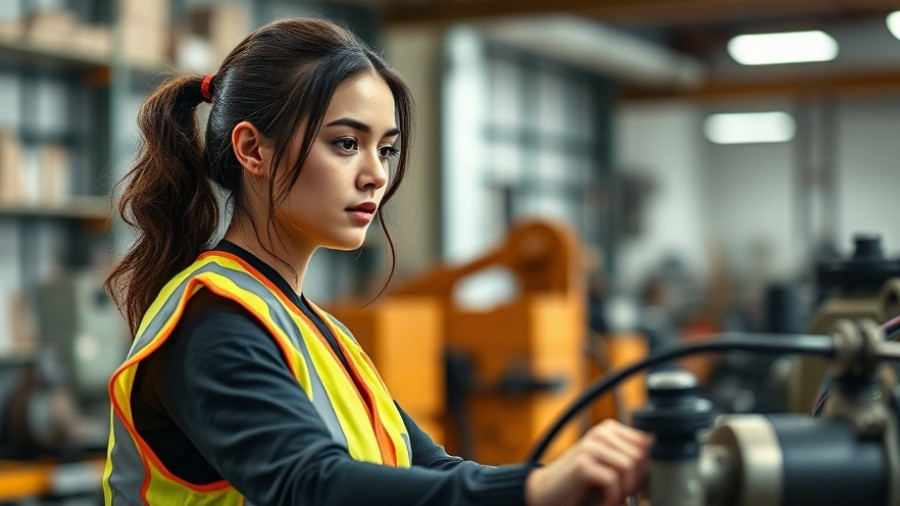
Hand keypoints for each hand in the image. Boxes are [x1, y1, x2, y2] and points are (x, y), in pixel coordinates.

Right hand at [524, 419, 650, 505]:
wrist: (545, 492)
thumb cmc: (580, 482)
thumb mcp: (608, 466)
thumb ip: (630, 459)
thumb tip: (661, 465)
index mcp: (609, 429)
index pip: (647, 443)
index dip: (645, 468)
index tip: (632, 485)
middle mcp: (600, 433)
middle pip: (641, 456)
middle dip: (635, 481)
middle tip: (619, 494)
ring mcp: (590, 446)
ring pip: (629, 467)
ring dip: (624, 491)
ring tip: (611, 498)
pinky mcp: (582, 464)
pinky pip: (613, 481)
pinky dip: (611, 499)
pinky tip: (601, 503)